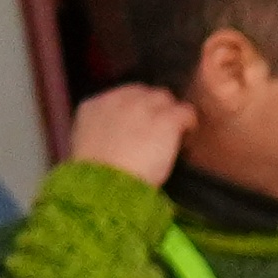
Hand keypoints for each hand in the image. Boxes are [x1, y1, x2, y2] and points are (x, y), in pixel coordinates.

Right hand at [63, 83, 190, 184]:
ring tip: (176, 131)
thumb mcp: (88, 148)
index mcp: (93, 107)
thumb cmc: (98, 177)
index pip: (122, 94)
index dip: (136, 107)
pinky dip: (189, 120)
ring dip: (170, 112)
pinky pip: (185, 110)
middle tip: (161, 128)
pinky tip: (189, 131)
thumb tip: (117, 136)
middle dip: (154, 107)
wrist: (108, 185)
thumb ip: (102, 133)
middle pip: (144, 92)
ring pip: (164, 98)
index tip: (143, 122)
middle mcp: (118, 100)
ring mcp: (142, 107)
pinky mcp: (165, 120)